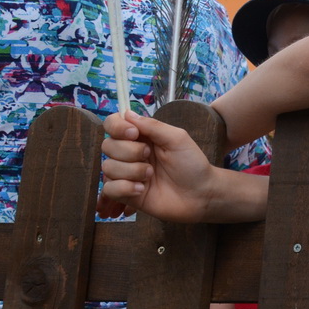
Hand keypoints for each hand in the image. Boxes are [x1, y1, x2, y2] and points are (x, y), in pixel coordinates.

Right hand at [100, 109, 221, 222]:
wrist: (200, 194)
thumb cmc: (192, 164)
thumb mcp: (177, 138)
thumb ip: (153, 126)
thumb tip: (127, 113)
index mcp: (141, 136)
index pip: (113, 124)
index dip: (117, 127)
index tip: (133, 134)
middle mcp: (130, 153)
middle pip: (108, 145)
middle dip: (129, 151)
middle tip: (150, 156)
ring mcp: (127, 174)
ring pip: (108, 167)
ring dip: (131, 171)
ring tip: (151, 175)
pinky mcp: (125, 193)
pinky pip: (109, 188)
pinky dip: (124, 188)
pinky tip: (142, 189)